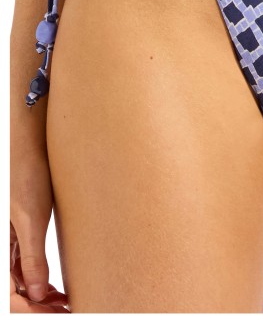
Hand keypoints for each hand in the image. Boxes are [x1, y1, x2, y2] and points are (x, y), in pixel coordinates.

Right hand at [10, 151, 69, 312]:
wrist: (30, 147)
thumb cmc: (27, 176)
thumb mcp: (32, 219)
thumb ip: (32, 257)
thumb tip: (37, 294)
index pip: (8, 297)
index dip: (29, 311)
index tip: (53, 314)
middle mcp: (1, 247)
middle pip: (13, 293)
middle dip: (36, 307)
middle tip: (65, 310)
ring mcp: (8, 242)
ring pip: (19, 282)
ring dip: (39, 297)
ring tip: (65, 302)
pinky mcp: (20, 234)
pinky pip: (24, 267)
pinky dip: (40, 281)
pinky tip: (56, 287)